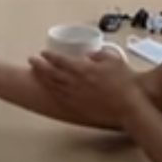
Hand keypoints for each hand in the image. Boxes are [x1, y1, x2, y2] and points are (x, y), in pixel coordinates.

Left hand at [30, 46, 148, 122]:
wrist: (129, 107)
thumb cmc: (124, 83)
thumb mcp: (114, 60)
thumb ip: (99, 55)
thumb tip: (90, 55)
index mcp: (82, 69)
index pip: (60, 60)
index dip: (50, 56)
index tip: (43, 53)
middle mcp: (74, 83)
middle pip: (51, 73)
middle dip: (39, 66)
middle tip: (32, 60)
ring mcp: (74, 97)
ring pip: (53, 86)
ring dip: (42, 78)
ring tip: (36, 73)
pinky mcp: (77, 108)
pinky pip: (60, 99)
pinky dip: (52, 93)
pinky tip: (49, 90)